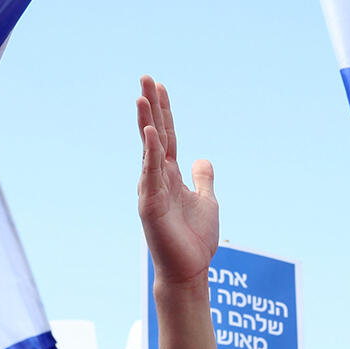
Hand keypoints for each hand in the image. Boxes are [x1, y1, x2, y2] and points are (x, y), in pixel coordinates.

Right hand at [136, 76, 218, 287]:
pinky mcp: (149, 205)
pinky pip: (150, 174)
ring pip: (148, 150)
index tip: (160, 86)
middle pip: (154, 135)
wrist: (188, 271)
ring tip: (142, 96)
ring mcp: (151, 190)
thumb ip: (203, 179)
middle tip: (146, 78)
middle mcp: (158, 178)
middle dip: (151, 107)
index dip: (165, 111)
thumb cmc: (194, 240)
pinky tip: (150, 132)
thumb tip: (203, 159)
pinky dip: (150, 153)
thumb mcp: (206, 201)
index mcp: (171, 176)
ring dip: (146, 122)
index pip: (167, 136)